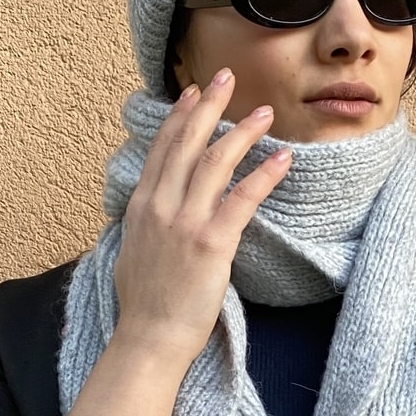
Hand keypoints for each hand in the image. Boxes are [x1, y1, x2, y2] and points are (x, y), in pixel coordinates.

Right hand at [112, 70, 291, 369]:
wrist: (149, 339)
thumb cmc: (144, 306)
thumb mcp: (132, 253)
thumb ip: (144, 225)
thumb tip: (150, 211)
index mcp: (141, 207)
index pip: (162, 150)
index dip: (179, 117)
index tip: (193, 92)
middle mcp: (160, 207)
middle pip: (187, 144)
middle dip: (208, 106)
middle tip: (225, 76)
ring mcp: (184, 222)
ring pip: (215, 163)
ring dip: (242, 133)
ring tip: (264, 113)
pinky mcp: (211, 242)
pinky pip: (242, 199)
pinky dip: (263, 175)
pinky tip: (283, 159)